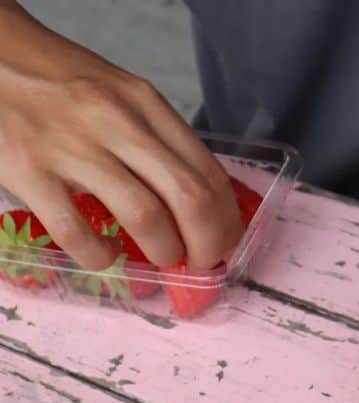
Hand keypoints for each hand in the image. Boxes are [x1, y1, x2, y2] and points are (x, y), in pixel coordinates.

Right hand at [0, 4, 241, 268]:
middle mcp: (115, 120)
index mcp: (143, 102)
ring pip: (147, 217)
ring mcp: (71, 144)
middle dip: (206, 246)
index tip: (222, 245)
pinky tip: (102, 252)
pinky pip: (78, 232)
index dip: (226, 224)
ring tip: (156, 257)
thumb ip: (155, 140)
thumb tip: (197, 203)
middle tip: (196, 263)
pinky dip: (100, 256)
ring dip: (162, 252)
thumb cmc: (55, 80)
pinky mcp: (28, 168)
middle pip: (191, 200)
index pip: (209, 174)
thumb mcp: (117, 95)